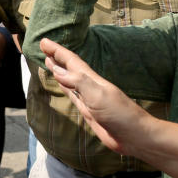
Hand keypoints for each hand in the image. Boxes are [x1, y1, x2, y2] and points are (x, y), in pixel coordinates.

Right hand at [39, 37, 150, 155]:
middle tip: (44, 47)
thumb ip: (78, 82)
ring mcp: (89, 98)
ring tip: (49, 62)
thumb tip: (57, 69)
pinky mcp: (88, 111)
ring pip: (69, 80)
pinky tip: (62, 84)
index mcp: (92, 79)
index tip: (44, 41)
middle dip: (57, 57)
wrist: (134, 135)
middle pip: (69, 68)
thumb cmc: (119, 114)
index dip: (57, 51)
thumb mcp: (98, 95)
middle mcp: (89, 86)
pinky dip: (65, 87)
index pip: (71, 61)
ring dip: (59, 70)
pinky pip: (72, 95)